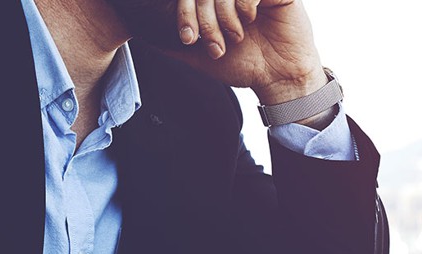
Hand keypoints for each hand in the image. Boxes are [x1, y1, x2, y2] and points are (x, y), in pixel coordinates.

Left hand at [167, 0, 327, 104]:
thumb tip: (143, 35)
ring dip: (224, 16)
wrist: (278, 77)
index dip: (184, 14)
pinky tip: (251, 19)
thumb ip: (173, 43)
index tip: (188, 39)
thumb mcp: (201, 56)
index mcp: (215, 2)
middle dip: (204, 20)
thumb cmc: (245, 64)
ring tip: (235, 38)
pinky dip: (244, 4)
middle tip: (214, 45)